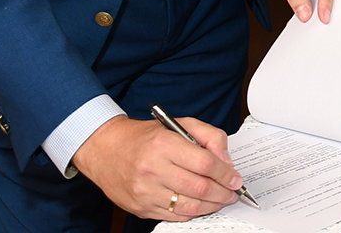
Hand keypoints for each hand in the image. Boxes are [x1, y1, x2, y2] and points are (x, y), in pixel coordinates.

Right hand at [71, 115, 240, 220]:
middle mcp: (153, 169)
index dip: (225, 174)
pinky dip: (192, 213)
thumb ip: (209, 136)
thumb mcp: (179, 124)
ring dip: (211, 206)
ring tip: (220, 200)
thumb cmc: (143, 137)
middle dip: (222, 192)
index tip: (235, 179)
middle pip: (199, 187)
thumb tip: (226, 160)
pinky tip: (201, 206)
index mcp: (164, 144)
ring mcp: (145, 191)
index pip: (204, 163)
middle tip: (232, 192)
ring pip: (189, 206)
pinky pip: (174, 216)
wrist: (105, 150)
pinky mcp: (140, 208)